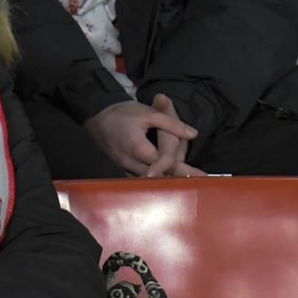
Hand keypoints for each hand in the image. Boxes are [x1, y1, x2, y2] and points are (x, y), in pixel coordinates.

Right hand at [84, 98, 200, 177]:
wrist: (97, 116)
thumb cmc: (123, 113)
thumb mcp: (149, 113)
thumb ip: (172, 124)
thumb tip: (193, 134)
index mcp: (139, 148)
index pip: (165, 162)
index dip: (182, 167)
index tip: (201, 175)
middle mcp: (131, 163)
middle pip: (160, 176)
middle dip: (179, 179)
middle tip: (200, 184)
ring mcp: (124, 168)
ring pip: (149, 180)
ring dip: (167, 181)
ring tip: (187, 184)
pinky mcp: (121, 168)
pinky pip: (139, 178)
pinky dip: (153, 180)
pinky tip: (164, 181)